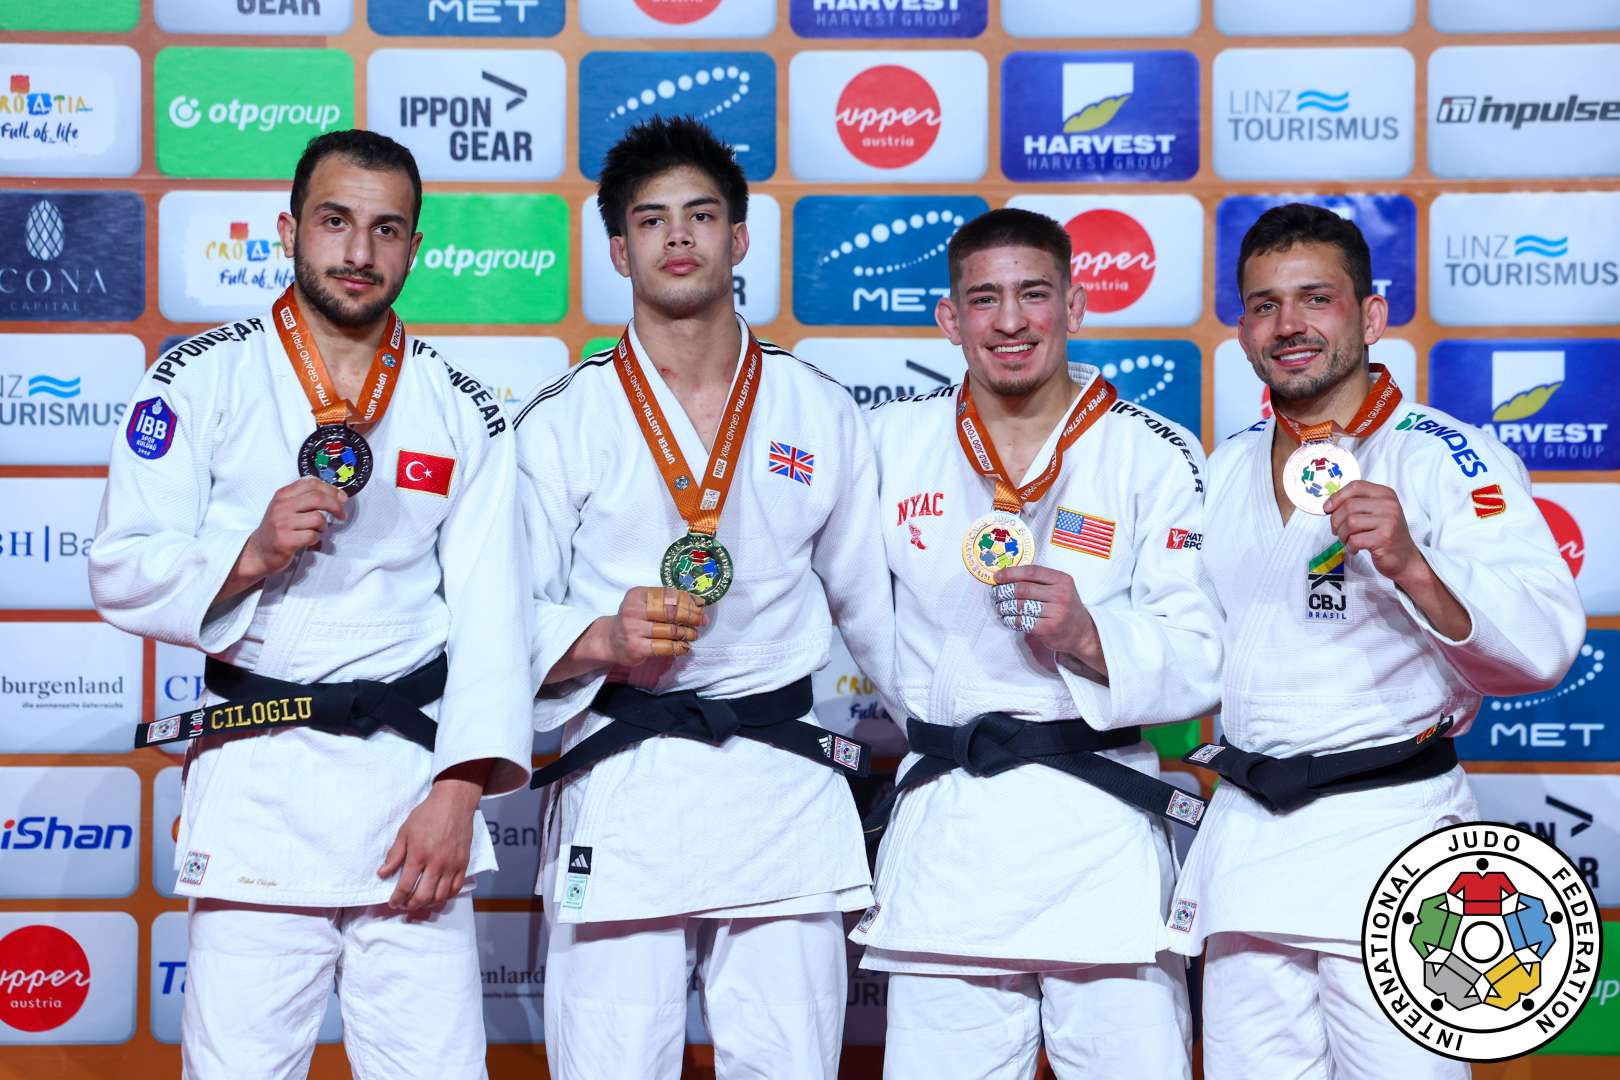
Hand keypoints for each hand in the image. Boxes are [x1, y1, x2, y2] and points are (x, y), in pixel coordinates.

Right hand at [214, 478, 346, 603]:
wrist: (258, 551)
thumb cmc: (277, 529)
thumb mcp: (286, 507)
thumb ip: (304, 498)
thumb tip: (334, 494)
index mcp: (283, 495)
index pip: (311, 483)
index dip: (331, 489)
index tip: (342, 498)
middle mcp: (281, 507)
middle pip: (318, 498)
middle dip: (336, 506)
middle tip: (342, 514)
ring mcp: (282, 523)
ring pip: (317, 518)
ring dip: (324, 527)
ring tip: (318, 531)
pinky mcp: (285, 540)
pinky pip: (312, 536)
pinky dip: (316, 538)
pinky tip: (310, 540)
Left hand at [378, 772, 483, 911]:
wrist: (453, 803)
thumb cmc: (427, 815)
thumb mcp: (405, 832)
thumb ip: (394, 855)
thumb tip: (382, 873)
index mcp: (418, 855)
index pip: (405, 886)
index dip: (397, 899)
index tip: (393, 903)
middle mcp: (436, 864)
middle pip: (423, 896)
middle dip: (411, 905)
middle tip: (405, 905)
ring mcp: (452, 865)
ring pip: (440, 896)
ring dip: (428, 904)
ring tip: (420, 902)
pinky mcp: (463, 863)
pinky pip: (456, 888)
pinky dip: (446, 896)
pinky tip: (438, 895)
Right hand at [540, 587, 708, 685]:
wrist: (610, 640)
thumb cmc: (633, 619)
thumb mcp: (644, 603)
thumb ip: (666, 600)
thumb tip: (698, 603)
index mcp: (637, 595)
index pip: (669, 595)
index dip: (688, 601)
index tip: (700, 606)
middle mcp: (633, 610)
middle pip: (671, 612)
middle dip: (691, 617)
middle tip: (702, 621)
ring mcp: (634, 629)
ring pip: (671, 630)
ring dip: (688, 633)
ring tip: (694, 634)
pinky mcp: (637, 647)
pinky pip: (665, 647)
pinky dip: (679, 647)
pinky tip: (685, 647)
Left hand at [991, 564, 1104, 671]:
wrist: (1082, 632)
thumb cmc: (1065, 606)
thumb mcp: (1060, 587)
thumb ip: (1039, 581)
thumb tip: (1007, 576)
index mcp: (1062, 579)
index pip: (1031, 572)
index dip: (1011, 573)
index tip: (997, 577)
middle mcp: (1061, 594)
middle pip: (1022, 589)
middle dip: (1004, 591)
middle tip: (995, 594)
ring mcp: (1056, 612)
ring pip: (1020, 606)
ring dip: (1004, 606)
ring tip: (1000, 607)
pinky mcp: (1049, 629)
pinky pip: (1022, 622)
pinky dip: (1011, 620)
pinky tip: (1007, 619)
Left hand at [1323, 480, 1421, 585]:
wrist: (1404, 558)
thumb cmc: (1384, 534)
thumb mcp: (1374, 513)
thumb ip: (1356, 505)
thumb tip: (1328, 505)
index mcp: (1385, 494)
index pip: (1356, 486)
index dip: (1337, 497)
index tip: (1327, 509)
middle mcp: (1389, 505)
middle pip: (1349, 505)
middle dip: (1336, 521)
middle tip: (1337, 531)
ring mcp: (1389, 521)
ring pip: (1350, 522)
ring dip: (1342, 534)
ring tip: (1347, 540)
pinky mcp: (1385, 538)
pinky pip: (1355, 539)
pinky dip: (1350, 546)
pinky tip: (1355, 548)